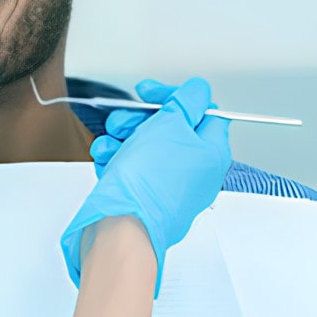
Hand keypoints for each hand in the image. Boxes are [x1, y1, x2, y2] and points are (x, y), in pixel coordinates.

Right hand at [61, 77, 231, 294]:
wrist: (123, 225)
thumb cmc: (150, 181)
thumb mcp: (171, 125)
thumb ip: (186, 101)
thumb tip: (198, 91)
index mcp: (210, 153)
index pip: (202, 112)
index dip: (174, 97)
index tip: (150, 93)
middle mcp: (193, 170)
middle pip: (168, 128)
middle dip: (139, 119)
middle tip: (125, 121)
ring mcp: (167, 185)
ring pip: (144, 146)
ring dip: (122, 137)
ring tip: (111, 142)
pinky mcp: (143, 195)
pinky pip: (129, 167)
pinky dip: (115, 157)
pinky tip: (106, 158)